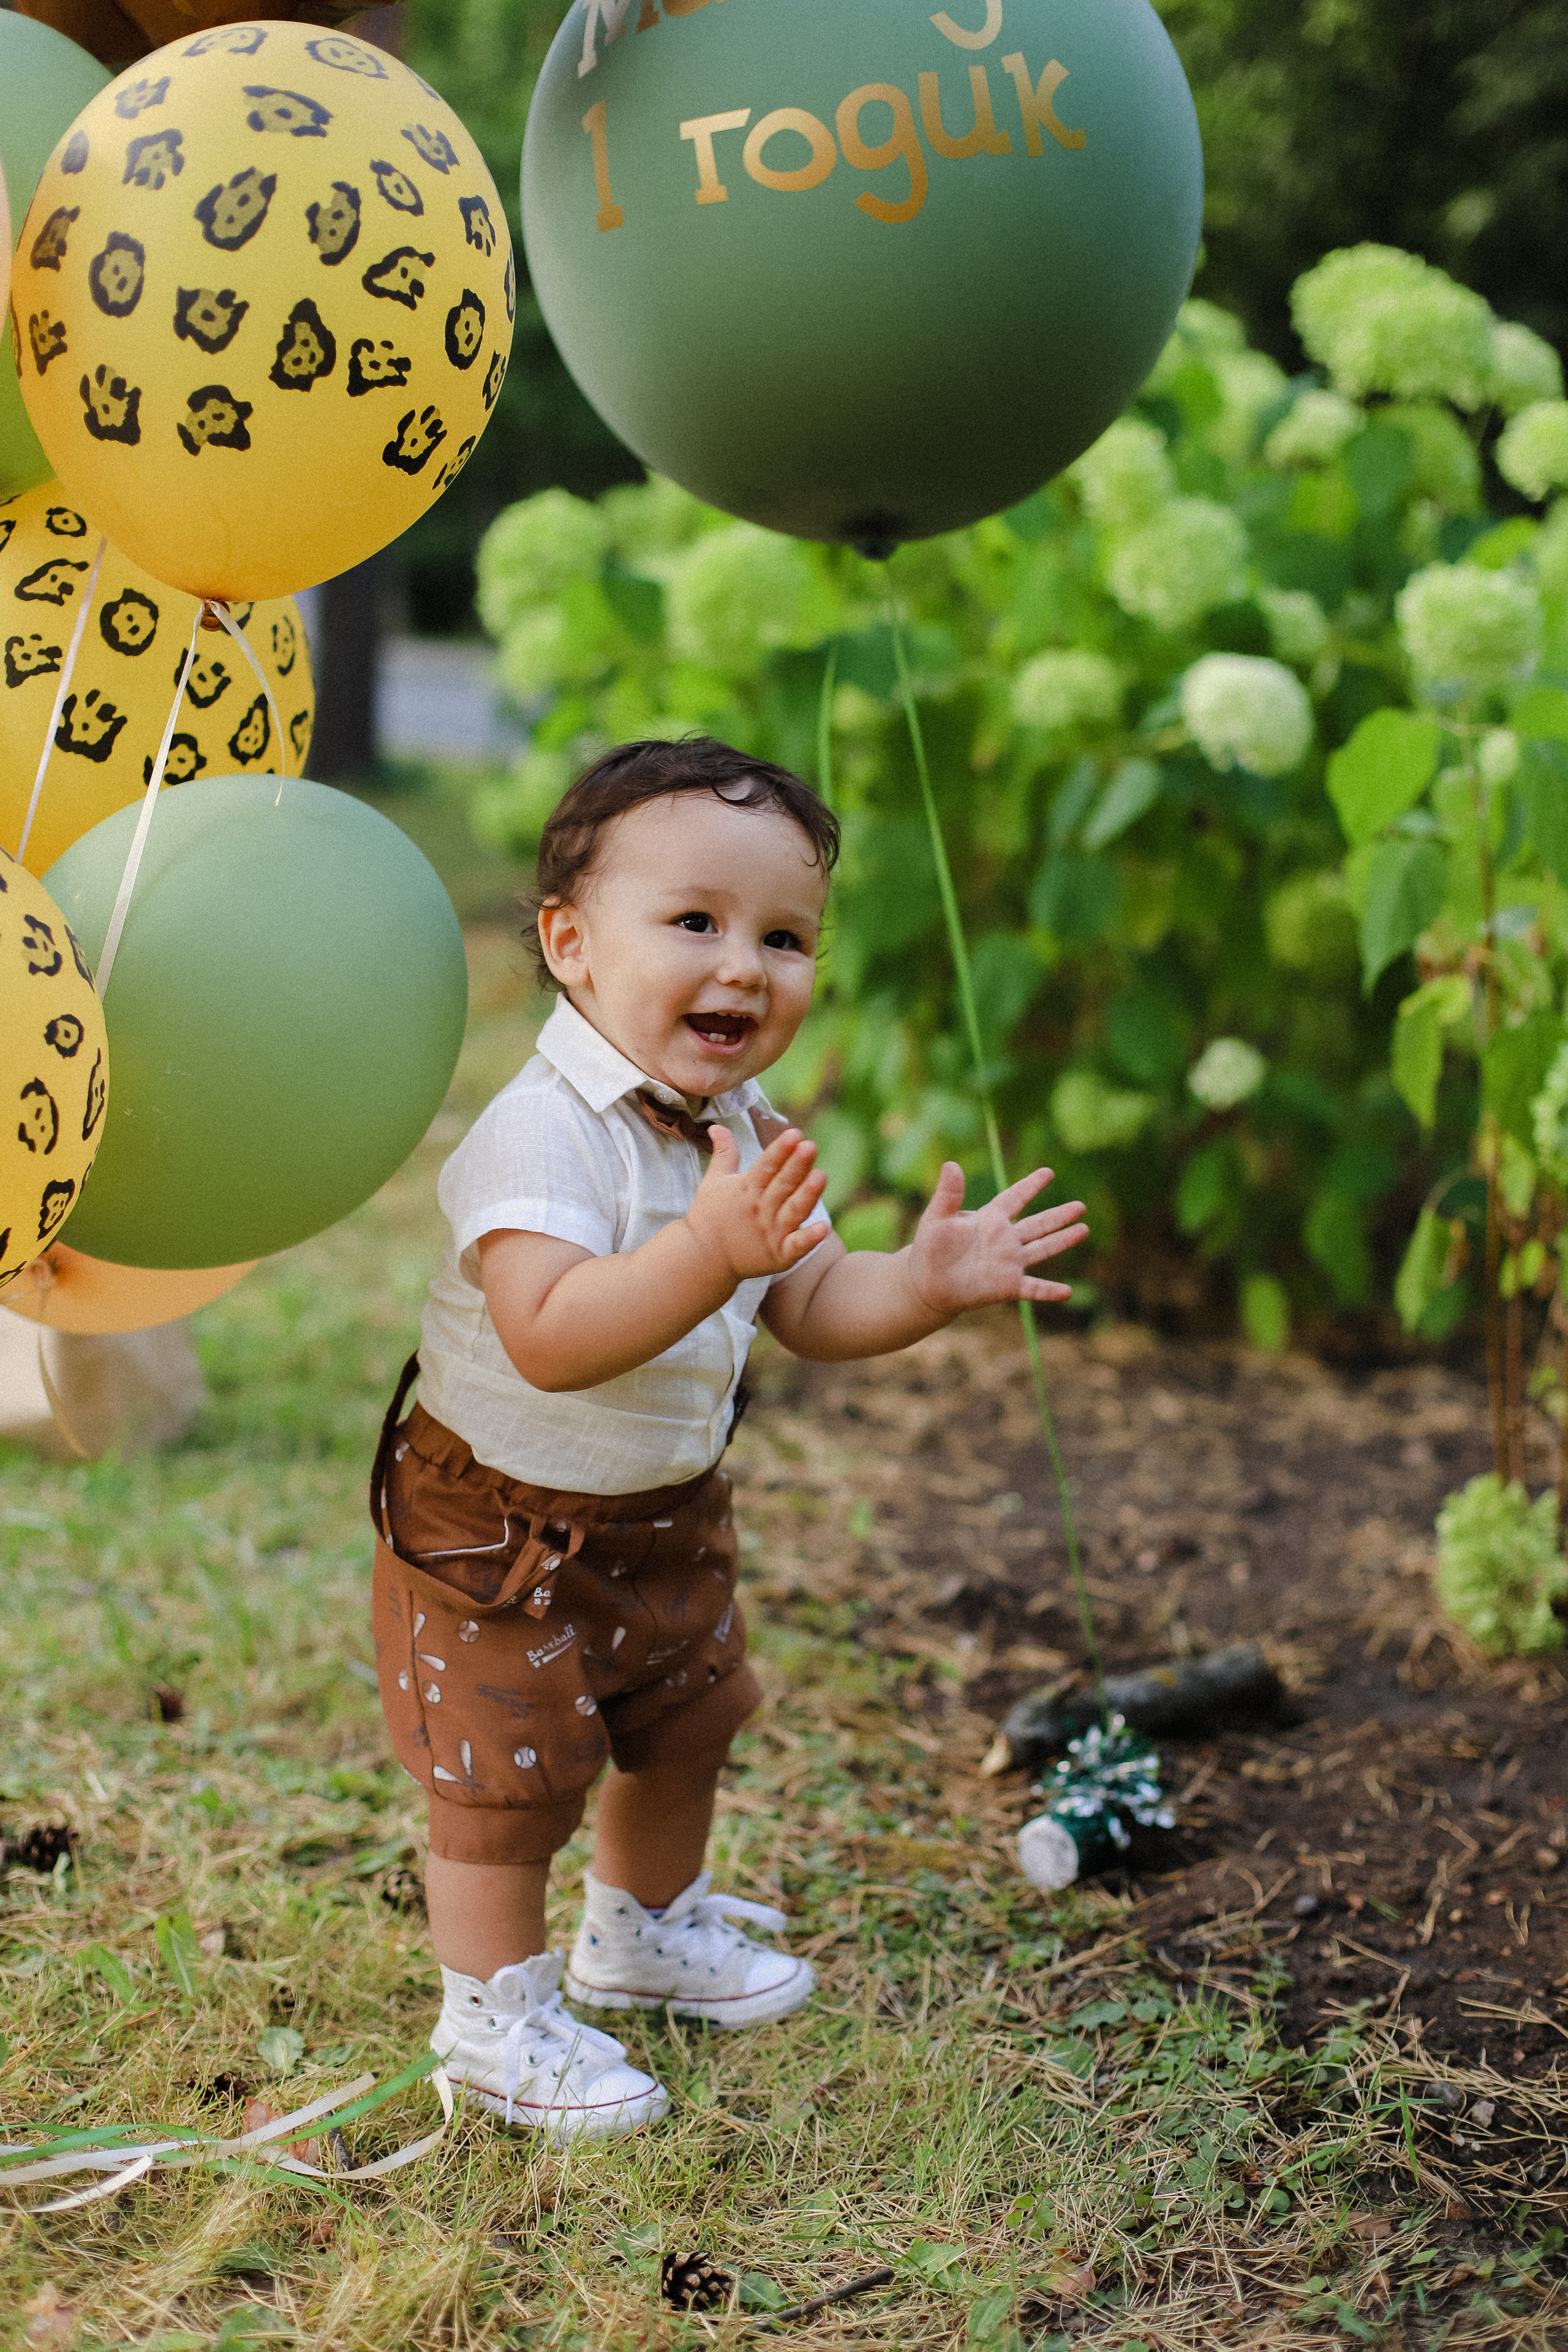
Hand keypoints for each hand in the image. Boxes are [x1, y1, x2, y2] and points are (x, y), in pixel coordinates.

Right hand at [683, 1125, 827, 1282]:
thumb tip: (718, 1126)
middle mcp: (760, 1209)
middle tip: (810, 1147)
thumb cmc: (709, 1217)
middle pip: (783, 1184)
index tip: (794, 1134)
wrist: (702, 1260)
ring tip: (821, 1176)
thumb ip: (724, 1153)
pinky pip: (796, 1245)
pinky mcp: (779, 1255)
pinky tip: (824, 1227)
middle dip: (797, 1165)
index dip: (780, 1150)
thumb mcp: (713, 1182)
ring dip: (807, 1195)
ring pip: (794, 1211)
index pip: (766, 1165)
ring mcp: (771, 1233)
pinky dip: (809, 1238)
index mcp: (746, 1188)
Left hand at [906, 1163, 1087, 1317]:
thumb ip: (948, 1194)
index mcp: (990, 1219)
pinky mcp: (1008, 1285)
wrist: (927, 1283)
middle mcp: (1005, 1239)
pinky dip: (1049, 1290)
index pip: (1015, 1197)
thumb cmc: (930, 1248)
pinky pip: (1033, 1288)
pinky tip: (1067, 1291)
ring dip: (1062, 1240)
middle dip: (1059, 1215)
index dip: (1031, 1185)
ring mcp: (1009, 1262)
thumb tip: (951, 1165)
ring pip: (1042, 1248)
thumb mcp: (937, 1218)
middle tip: (1081, 1206)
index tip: (1048, 1172)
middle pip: (1038, 1224)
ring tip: (1083, 1229)